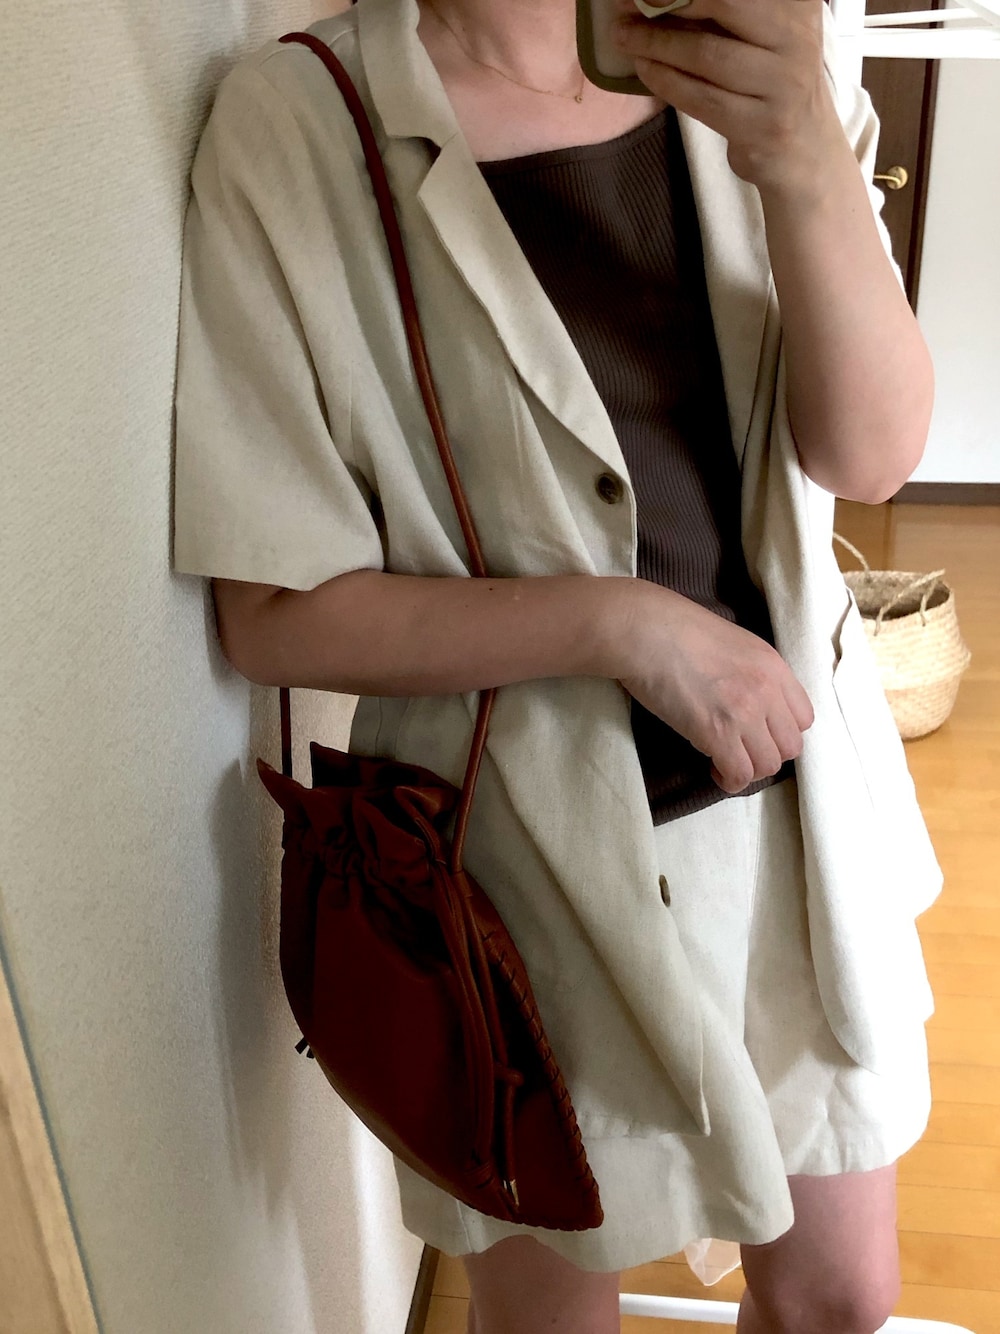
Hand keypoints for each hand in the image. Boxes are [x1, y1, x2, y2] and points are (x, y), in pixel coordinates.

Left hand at [611, 0, 846, 192]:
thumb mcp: (762, 33)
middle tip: (629, 3)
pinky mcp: (762, 125)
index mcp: (797, 2)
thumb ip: (725, 11)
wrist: (803, 147)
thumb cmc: (770, 80)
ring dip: (656, 43)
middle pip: (726, 3)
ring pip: (707, 54)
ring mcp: (782, 83)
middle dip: (670, 1)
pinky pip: (701, 97)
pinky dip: (665, 80)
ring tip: (624, 36)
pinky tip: (643, 68)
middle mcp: (797, 36)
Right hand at [617, 583, 813, 792]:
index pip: (803, 718)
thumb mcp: (734, 643)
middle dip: (767, 754)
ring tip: (725, 761)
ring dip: (748, 770)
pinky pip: (739, 774)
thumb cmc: (676, 630)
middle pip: (790, 747)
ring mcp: (744, 714)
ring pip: (768, 766)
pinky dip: (729, 780)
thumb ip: (752, 673)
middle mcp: (767, 691)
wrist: (646, 631)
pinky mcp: (717, 734)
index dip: (781, 732)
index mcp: (774, 666)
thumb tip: (748, 701)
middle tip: (741, 750)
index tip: (758, 733)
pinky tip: (713, 769)